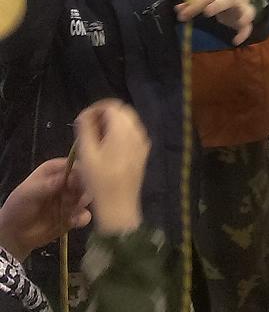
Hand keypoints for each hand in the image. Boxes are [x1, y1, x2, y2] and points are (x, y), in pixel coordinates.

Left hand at [0, 158, 90, 259]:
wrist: (14, 235)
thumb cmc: (17, 208)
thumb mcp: (27, 193)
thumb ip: (46, 185)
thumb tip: (66, 178)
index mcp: (53, 171)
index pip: (73, 165)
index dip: (79, 171)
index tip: (77, 182)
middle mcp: (65, 183)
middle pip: (85, 180)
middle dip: (84, 188)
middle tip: (79, 198)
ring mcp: (70, 200)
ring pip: (87, 196)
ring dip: (83, 202)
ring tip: (74, 209)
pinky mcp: (72, 217)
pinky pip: (84, 215)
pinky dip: (82, 218)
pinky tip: (73, 221)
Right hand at [74, 100, 148, 235]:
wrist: (119, 206)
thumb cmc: (100, 181)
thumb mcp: (87, 153)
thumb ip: (85, 129)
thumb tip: (85, 115)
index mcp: (123, 129)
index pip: (111, 105)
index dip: (95, 108)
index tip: (82, 120)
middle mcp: (137, 132)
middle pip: (121, 112)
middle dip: (104, 115)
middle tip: (88, 129)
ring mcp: (142, 142)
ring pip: (127, 122)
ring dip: (111, 124)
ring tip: (95, 139)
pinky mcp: (142, 153)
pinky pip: (132, 134)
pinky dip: (119, 134)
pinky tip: (107, 149)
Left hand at [177, 0, 254, 44]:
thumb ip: (193, 2)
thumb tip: (178, 10)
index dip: (195, 5)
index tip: (182, 16)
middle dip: (219, 5)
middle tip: (206, 12)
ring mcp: (243, 7)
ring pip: (247, 10)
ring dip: (243, 16)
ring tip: (240, 22)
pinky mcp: (246, 19)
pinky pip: (248, 26)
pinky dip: (244, 33)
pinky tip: (235, 41)